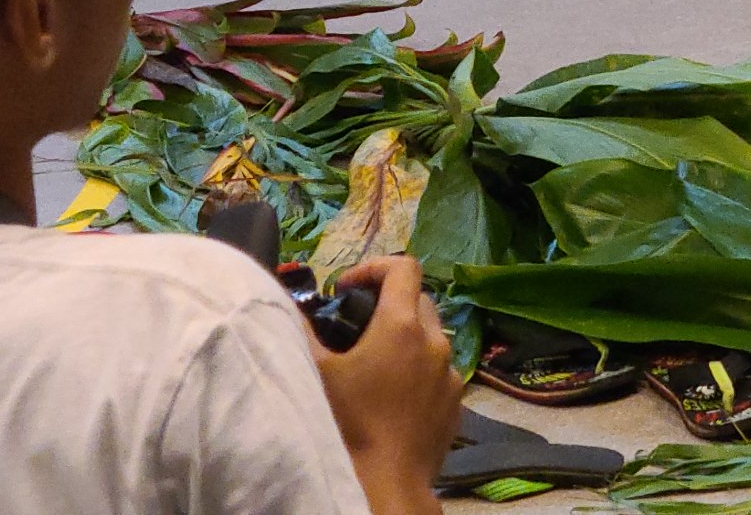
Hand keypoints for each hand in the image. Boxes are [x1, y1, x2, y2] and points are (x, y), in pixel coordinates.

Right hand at [313, 258, 464, 496]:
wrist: (387, 483)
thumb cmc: (349, 423)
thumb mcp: (318, 373)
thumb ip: (305, 331)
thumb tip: (294, 306)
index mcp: (403, 325)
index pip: (404, 267)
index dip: (373, 267)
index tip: (346, 289)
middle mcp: (436, 341)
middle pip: (419, 300)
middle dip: (388, 303)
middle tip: (356, 325)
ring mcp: (451, 373)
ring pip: (432, 337)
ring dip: (406, 338)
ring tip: (374, 362)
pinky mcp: (456, 402)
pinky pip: (439, 371)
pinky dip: (418, 369)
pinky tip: (393, 395)